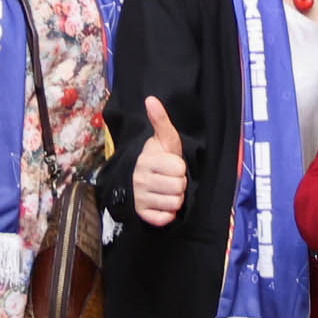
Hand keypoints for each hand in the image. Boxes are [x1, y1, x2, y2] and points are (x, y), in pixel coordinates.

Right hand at [131, 94, 189, 227]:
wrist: (137, 180)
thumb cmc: (158, 158)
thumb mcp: (164, 139)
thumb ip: (161, 121)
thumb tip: (151, 99)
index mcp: (147, 160)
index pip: (179, 168)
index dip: (180, 167)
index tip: (171, 165)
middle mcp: (140, 179)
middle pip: (179, 187)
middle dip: (179, 183)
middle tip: (169, 179)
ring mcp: (140, 198)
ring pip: (175, 203)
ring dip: (175, 199)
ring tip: (166, 191)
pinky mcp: (142, 214)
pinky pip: (165, 218)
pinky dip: (168, 214)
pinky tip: (162, 204)